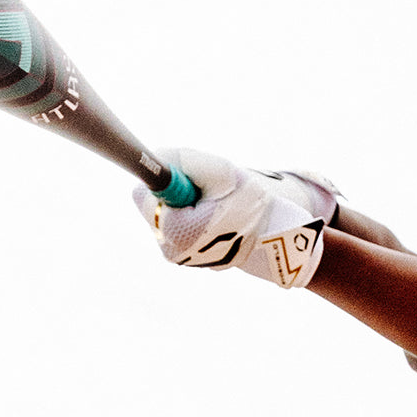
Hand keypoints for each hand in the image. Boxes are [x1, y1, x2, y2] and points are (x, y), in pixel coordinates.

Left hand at [133, 149, 331, 288]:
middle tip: (206, 193)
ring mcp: (177, 257)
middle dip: (175, 194)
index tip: (172, 172)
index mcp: (177, 230)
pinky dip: (189, 220)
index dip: (161, 178)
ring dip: (184, 206)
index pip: (143, 194)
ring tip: (215, 207)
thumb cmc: (251, 205)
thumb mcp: (222, 173)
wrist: (274, 241)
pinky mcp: (183, 260)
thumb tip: (157, 156)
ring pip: (164, 216)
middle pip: (152, 205)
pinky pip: (175, 229)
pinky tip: (213, 220)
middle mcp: (170, 249)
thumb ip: (186, 161)